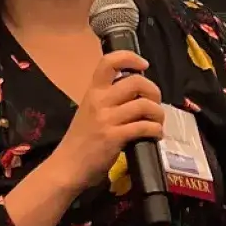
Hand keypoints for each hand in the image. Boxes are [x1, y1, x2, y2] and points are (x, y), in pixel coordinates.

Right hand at [49, 51, 164, 189]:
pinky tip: (155, 135)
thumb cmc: (80, 141)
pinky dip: (156, 130)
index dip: (130, 57)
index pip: (109, 62)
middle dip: (154, 91)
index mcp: (93, 92)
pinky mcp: (114, 137)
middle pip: (136, 82)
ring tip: (157, 122)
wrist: (67, 167)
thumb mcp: (89, 112)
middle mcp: (99, 101)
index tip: (143, 65)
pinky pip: (144, 127)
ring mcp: (106, 119)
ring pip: (144, 105)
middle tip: (155, 103)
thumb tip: (136, 95)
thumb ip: (107, 100)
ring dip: (158, 113)